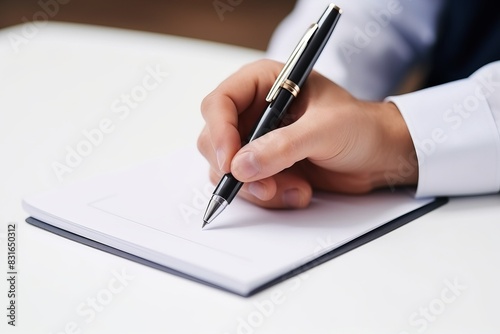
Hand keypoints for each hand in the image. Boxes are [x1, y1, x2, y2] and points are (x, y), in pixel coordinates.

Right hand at [197, 59, 417, 208]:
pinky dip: (270, 196)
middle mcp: (255, 111)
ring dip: (257, 187)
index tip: (230, 162)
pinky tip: (298, 191)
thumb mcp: (325, 130)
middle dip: (237, 168)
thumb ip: (283, 146)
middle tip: (265, 185)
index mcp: (264, 83)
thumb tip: (242, 165)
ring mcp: (257, 142)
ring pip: (228, 170)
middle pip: (214, 140)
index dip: (219, 133)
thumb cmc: (361, 127)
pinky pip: (247, 188)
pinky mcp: (265, 167)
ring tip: (295, 187)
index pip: (220, 104)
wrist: (379, 156)